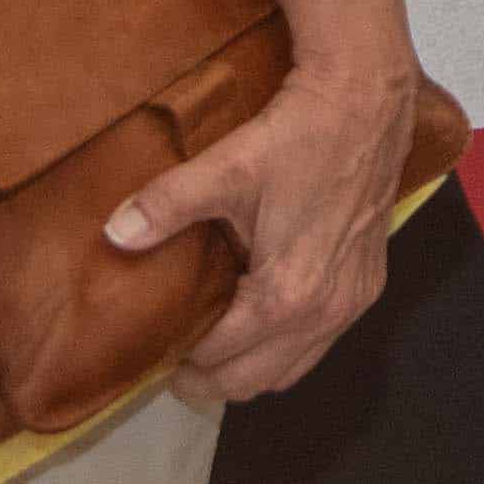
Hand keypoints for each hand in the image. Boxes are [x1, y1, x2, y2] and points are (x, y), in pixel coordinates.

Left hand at [116, 57, 416, 400]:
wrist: (368, 101)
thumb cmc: (300, 135)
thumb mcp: (227, 167)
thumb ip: (167, 205)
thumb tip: (114, 234)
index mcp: (286, 295)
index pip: (221, 360)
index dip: (181, 360)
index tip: (154, 348)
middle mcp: (325, 312)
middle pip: (254, 382)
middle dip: (209, 378)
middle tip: (172, 357)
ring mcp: (352, 302)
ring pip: (291, 370)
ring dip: (249, 365)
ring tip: (212, 340)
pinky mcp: (369, 284)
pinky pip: (319, 343)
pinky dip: (285, 345)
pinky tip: (261, 312)